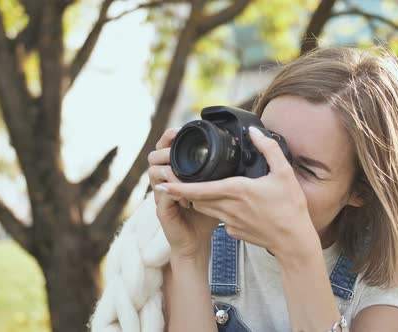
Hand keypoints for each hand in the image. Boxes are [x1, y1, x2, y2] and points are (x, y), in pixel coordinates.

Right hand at [148, 128, 219, 259]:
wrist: (197, 242)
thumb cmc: (207, 215)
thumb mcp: (217, 189)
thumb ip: (223, 172)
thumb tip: (244, 155)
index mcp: (176, 172)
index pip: (167, 147)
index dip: (170, 136)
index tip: (181, 128)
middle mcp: (164, 181)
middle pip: (154, 155)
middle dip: (164, 147)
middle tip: (176, 143)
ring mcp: (161, 195)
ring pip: (153, 172)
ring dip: (167, 168)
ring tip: (181, 168)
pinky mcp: (162, 210)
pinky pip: (161, 195)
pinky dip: (172, 190)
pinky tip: (184, 190)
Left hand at [158, 126, 317, 259]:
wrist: (293, 241)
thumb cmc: (290, 207)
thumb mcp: (284, 172)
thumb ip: (268, 148)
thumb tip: (254, 131)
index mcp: (237, 191)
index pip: (199, 189)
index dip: (178, 186)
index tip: (163, 181)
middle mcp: (229, 207)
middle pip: (196, 198)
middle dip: (183, 190)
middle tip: (172, 179)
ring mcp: (230, 222)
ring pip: (204, 208)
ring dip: (197, 199)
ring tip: (192, 189)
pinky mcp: (234, 232)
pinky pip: (218, 218)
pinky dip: (215, 209)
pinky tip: (225, 203)